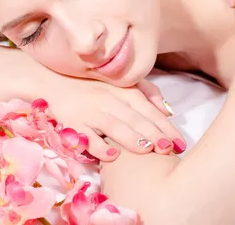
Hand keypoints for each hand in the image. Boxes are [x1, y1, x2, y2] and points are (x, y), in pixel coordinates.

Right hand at [44, 76, 185, 161]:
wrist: (54, 79)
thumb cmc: (93, 84)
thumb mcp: (122, 82)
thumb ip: (147, 92)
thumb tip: (168, 111)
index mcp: (124, 91)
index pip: (148, 110)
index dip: (165, 127)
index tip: (180, 143)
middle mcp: (109, 100)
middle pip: (135, 119)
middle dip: (154, 135)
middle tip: (169, 149)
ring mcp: (90, 112)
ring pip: (114, 126)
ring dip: (131, 138)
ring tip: (147, 150)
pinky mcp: (73, 124)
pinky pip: (87, 137)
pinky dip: (99, 146)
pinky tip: (112, 156)